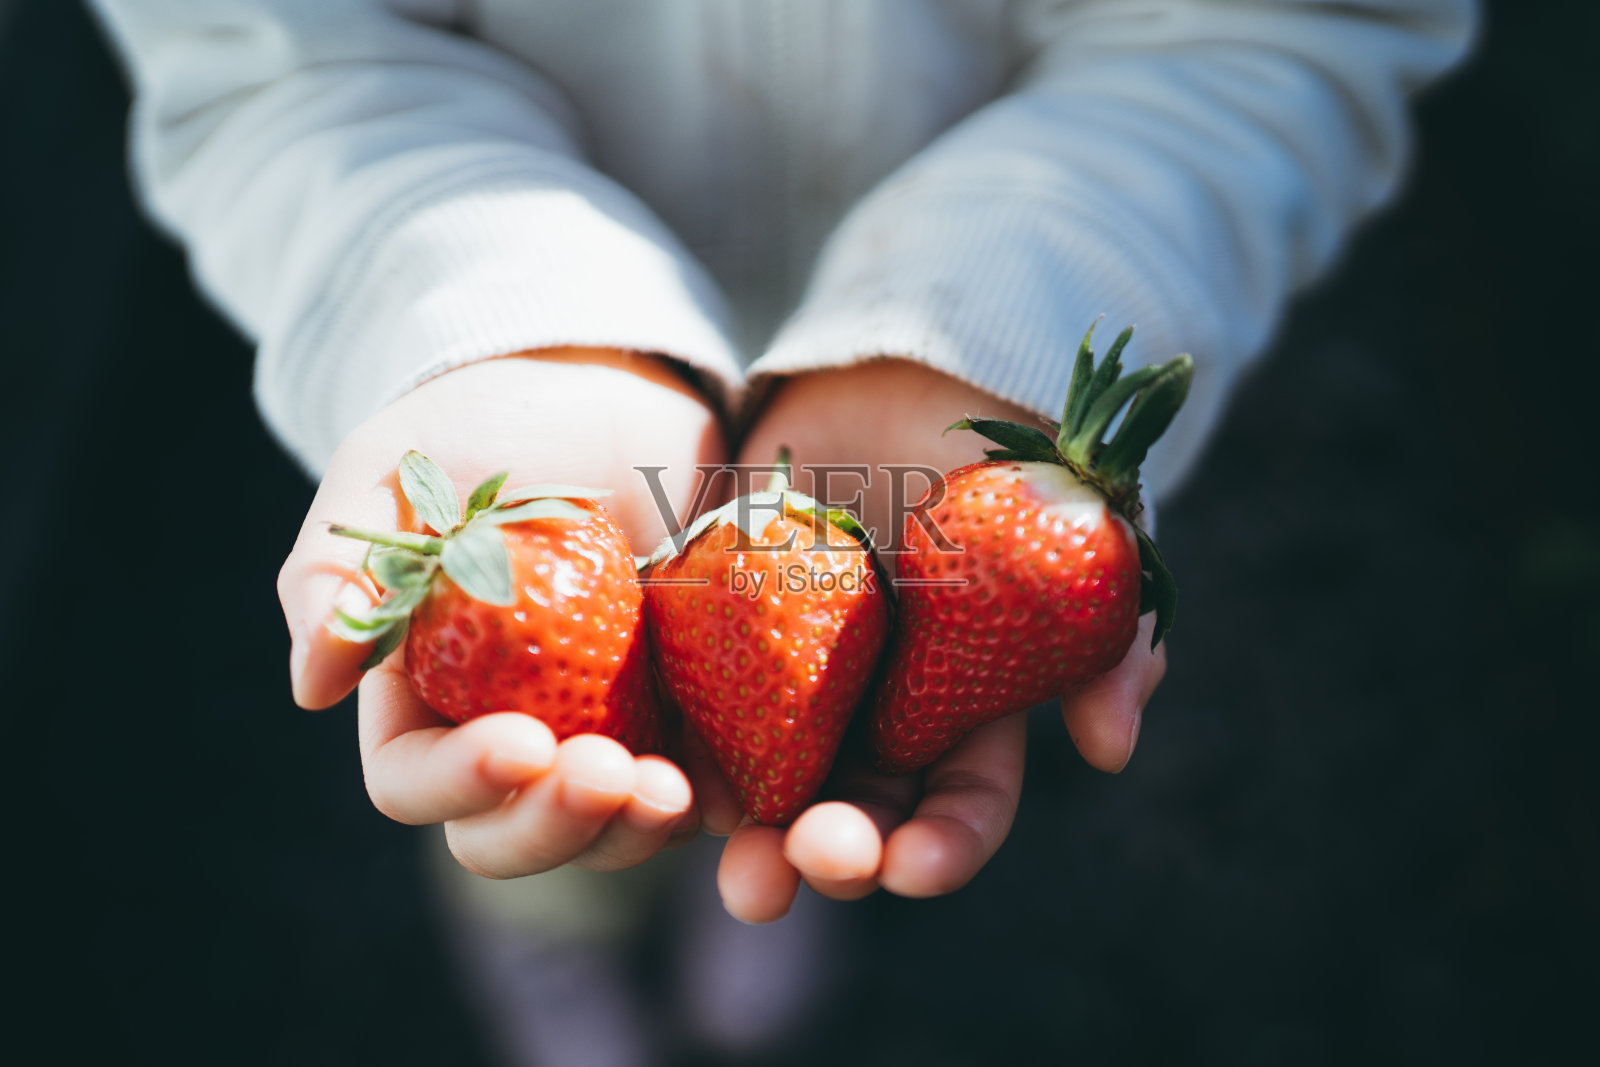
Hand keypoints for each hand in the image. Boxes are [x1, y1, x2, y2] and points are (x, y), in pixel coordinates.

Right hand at [277, 348, 729, 875]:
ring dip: (637, 832)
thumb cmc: (481, 424)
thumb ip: (337, 569)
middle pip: (510, 835)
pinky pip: (702, 783)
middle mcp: (511, 729)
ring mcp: (603, 727)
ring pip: (607, 831)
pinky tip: (737, 791)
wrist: (609, 388)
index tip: (521, 744)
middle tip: (610, 779)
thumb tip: (313, 687)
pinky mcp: (685, 711)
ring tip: (676, 792)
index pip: (415, 780)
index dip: (459, 784)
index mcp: (422, 693)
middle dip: (556, 829)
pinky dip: (719, 801)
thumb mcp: (391, 470)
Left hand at [716, 360, 1167, 920]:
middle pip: (858, 816)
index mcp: (961, 711)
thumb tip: (1110, 750)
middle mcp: (875, 715)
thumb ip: (1111, 628)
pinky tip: (669, 774)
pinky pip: (696, 704)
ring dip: (752, 837)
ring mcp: (796, 680)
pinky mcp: (723, 637)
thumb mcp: (1078, 533)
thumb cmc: (1005, 456)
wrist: (898, 372)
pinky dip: (684, 746)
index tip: (911, 869)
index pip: (959, 806)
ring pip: (770, 785)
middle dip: (837, 855)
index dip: (940, 847)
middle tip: (810, 863)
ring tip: (731, 862)